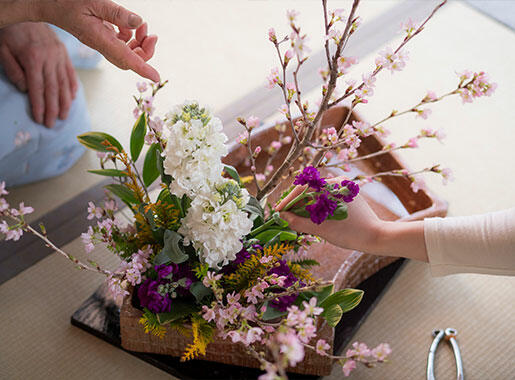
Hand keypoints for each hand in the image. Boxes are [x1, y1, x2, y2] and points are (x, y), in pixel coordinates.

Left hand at [0, 22, 77, 126]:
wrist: (25, 13)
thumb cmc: (11, 33)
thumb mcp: (3, 50)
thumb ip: (14, 70)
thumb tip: (26, 90)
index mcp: (34, 58)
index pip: (38, 88)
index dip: (39, 106)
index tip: (40, 119)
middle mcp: (50, 58)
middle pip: (53, 89)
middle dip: (53, 109)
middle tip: (52, 123)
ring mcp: (59, 56)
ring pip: (64, 83)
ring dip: (65, 102)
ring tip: (63, 116)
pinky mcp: (64, 53)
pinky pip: (70, 73)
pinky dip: (72, 87)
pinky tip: (72, 99)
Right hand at [37, 0, 158, 81]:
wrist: (46, 4)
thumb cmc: (66, 1)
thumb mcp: (93, 1)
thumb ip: (116, 13)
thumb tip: (138, 22)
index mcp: (99, 39)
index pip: (126, 59)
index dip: (143, 69)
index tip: (156, 77)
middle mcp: (100, 45)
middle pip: (129, 60)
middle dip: (145, 52)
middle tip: (152, 35)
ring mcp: (100, 42)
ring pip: (126, 53)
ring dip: (139, 44)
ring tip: (143, 27)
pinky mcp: (100, 37)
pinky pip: (120, 44)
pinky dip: (130, 38)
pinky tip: (128, 25)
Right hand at [276, 176, 427, 260]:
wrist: (377, 237)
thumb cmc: (352, 233)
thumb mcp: (322, 229)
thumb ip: (300, 222)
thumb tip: (283, 217)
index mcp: (332, 186)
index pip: (303, 188)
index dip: (288, 200)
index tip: (278, 210)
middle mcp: (337, 182)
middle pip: (308, 189)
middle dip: (295, 202)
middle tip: (284, 215)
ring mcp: (342, 189)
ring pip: (316, 194)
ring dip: (305, 205)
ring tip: (295, 217)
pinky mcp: (346, 196)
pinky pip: (325, 198)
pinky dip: (316, 206)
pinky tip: (310, 217)